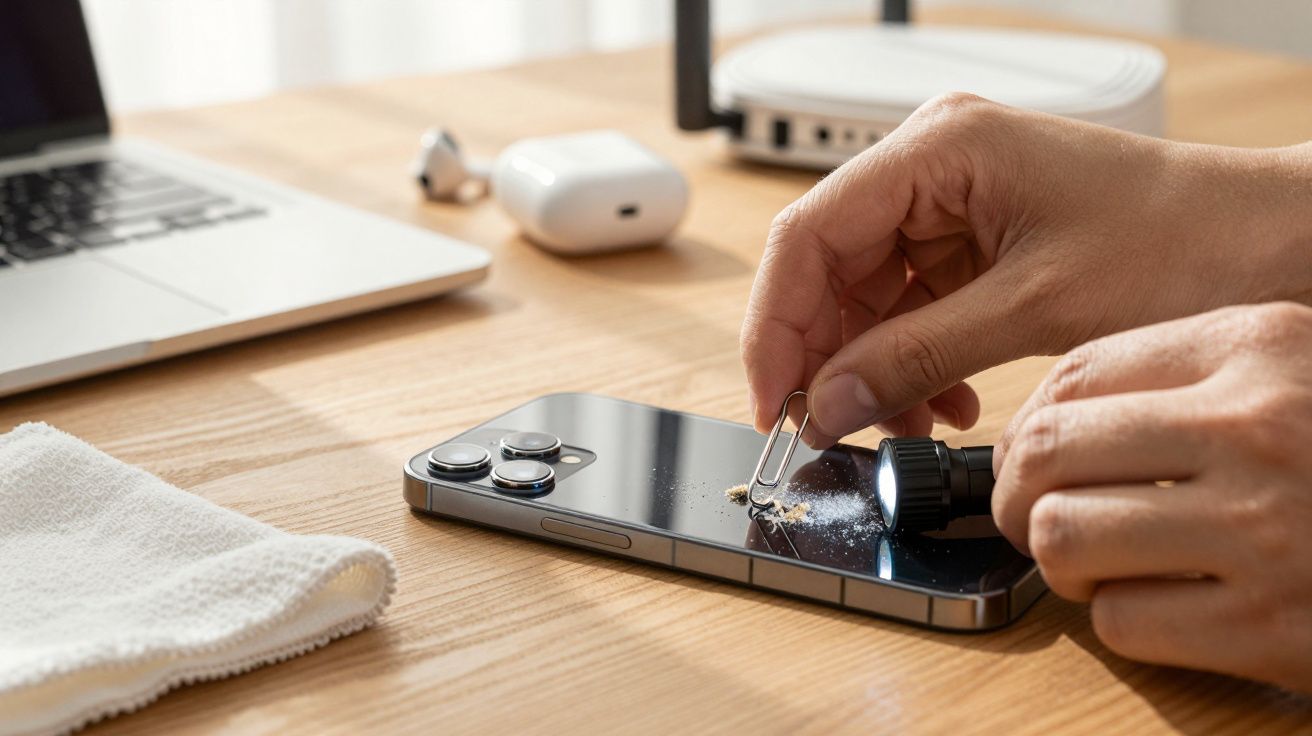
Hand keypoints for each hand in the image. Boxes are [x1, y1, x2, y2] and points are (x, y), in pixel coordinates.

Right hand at [740, 93, 1311, 444]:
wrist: (1275, 243)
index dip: (777, 324)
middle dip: (825, 355)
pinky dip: (914, 362)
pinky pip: (910, 307)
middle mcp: (935, 165)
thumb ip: (915, 357)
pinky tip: (945, 400)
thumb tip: (825, 404)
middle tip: (826, 428)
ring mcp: (953, 203)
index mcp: (941, 147)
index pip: (809, 235)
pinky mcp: (976, 241)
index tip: (772, 399)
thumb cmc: (1185, 242)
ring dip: (874, 368)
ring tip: (905, 424)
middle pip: (829, 267)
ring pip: (865, 295)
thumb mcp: (1035, 309)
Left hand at [992, 302, 1311, 691]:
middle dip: (1017, 495)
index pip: (1075, 372)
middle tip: (1034, 517)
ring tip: (1103, 564)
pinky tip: (1167, 608)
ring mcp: (1266, 528)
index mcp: (1261, 346)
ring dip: (1064, 562)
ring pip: (1063, 536)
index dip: (1027, 423)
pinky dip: (1123, 622)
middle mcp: (1258, 427)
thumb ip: (1190, 380)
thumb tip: (1049, 418)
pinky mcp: (1275, 625)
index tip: (1027, 457)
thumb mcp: (1298, 375)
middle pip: (1047, 452)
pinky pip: (1121, 623)